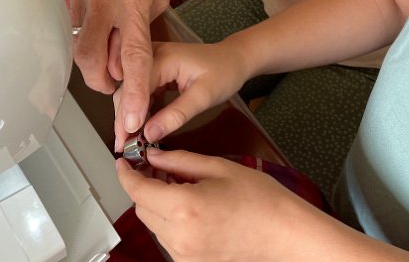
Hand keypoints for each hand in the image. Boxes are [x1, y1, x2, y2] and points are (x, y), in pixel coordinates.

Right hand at [56, 0, 176, 136]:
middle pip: (90, 58)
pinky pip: (68, 20)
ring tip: (111, 36)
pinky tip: (98, 13)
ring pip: (77, 41)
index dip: (134, 91)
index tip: (134, 119)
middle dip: (101, 80)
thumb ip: (137, 35)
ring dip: (94, 51)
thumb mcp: (159, 0)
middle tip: (114, 84)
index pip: (133, 55)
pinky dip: (83, 27)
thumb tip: (117, 71)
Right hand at [114, 40, 249, 147]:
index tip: (125, 139)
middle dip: (123, 117)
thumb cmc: (224, 73)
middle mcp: (152, 55)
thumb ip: (176, 115)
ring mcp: (152, 61)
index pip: (135, 86)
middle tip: (123, 146)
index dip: (128, 114)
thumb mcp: (204, 96)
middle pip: (128, 88)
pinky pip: (140, 91)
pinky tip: (138, 128)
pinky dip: (138, 109)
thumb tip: (149, 135)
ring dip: (129, 115)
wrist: (234, 59)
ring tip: (127, 141)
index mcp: (163, 57)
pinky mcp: (155, 70)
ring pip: (131, 90)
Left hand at [117, 150, 306, 261]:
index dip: (126, 174)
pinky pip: (168, 239)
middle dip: (144, 187)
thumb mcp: (218, 167)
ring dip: (158, 205)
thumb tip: (154, 157)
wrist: (284, 233)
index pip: (138, 190)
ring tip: (181, 187)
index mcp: (185, 207)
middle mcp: (180, 236)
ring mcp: (185, 255)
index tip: (124, 163)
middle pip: (142, 209)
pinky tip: (190, 207)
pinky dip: (170, 222)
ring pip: (154, 225)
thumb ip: (180, 161)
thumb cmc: (261, 200)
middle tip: (158, 168)